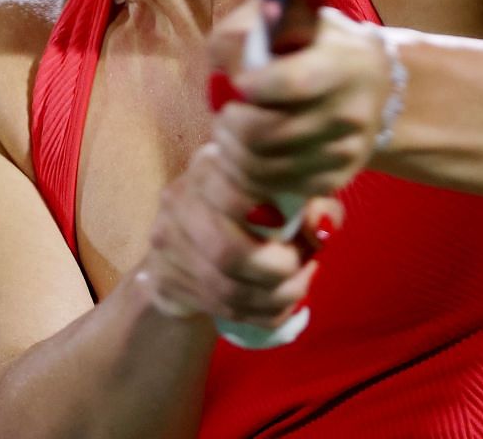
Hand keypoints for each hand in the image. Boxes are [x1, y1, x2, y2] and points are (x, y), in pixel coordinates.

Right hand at [137, 139, 340, 332]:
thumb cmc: (254, 210)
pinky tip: (278, 306)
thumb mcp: (290, 196)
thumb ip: (316, 204)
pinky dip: (260, 316)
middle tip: (305, 270)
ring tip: (298, 288)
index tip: (306, 241)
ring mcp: (165, 242)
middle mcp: (178, 199)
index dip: (281, 229)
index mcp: (209, 166)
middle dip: (279, 273)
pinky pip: (221, 309)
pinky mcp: (163, 280)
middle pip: (229, 254)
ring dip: (275, 299)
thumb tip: (319, 229)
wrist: (195, 241)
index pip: (240, 198)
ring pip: (227, 290)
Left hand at [208, 0, 392, 203]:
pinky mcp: (333, 181)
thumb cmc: (320, 45)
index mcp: (346, 65)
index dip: (252, 86)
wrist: (375, 88)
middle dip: (231, 122)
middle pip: (267, 133)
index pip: (292, 83)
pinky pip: (273, 187)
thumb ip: (254, 28)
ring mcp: (345, 153)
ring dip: (231, 149)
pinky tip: (243, 151)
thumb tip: (227, 60)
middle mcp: (352, 113)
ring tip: (228, 130)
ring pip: (262, 166)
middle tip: (225, 110)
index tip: (237, 83)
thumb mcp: (294, 18)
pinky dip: (245, 173)